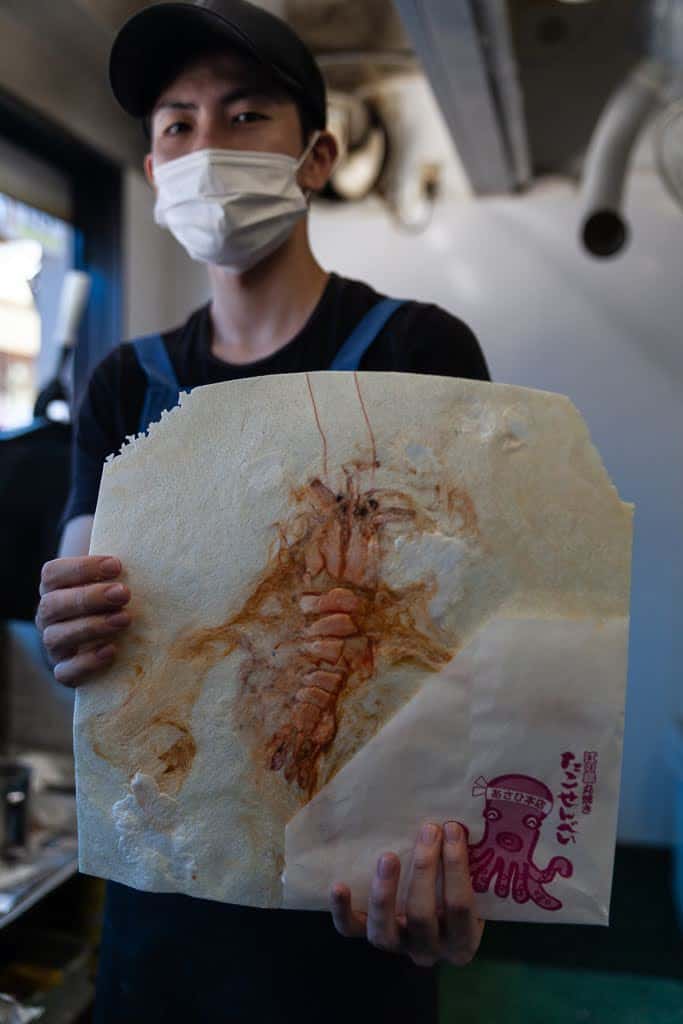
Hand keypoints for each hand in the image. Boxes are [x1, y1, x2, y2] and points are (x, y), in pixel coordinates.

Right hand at [36, 556, 130, 686]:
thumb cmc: (115, 598)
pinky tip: (111, 650)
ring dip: (92, 627)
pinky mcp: (64, 670)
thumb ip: (117, 568)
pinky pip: (65, 672)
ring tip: (124, 619)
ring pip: (56, 637)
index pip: (53, 574)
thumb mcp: (113, 579)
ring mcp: (54, 645)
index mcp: (54, 588)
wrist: (111, 636)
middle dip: (90, 598)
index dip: (82, 568)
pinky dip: (87, 663)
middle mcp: (48, 616)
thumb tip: (146, 547)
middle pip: (53, 605)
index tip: (116, 565)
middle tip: (124, 594)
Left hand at [330, 821, 483, 967]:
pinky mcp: (372, 937)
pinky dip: (343, 910)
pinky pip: (351, 929)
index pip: (460, 907)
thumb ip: (469, 868)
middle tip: (428, 831)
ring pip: (384, 930)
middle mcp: (429, 951)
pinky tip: (339, 885)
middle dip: (424, 869)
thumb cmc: (456, 895)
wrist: (437, 929)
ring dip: (384, 892)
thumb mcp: (473, 890)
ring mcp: (398, 947)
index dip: (456, 867)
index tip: (452, 829)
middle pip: (421, 915)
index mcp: (462, 941)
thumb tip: (458, 822)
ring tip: (388, 857)